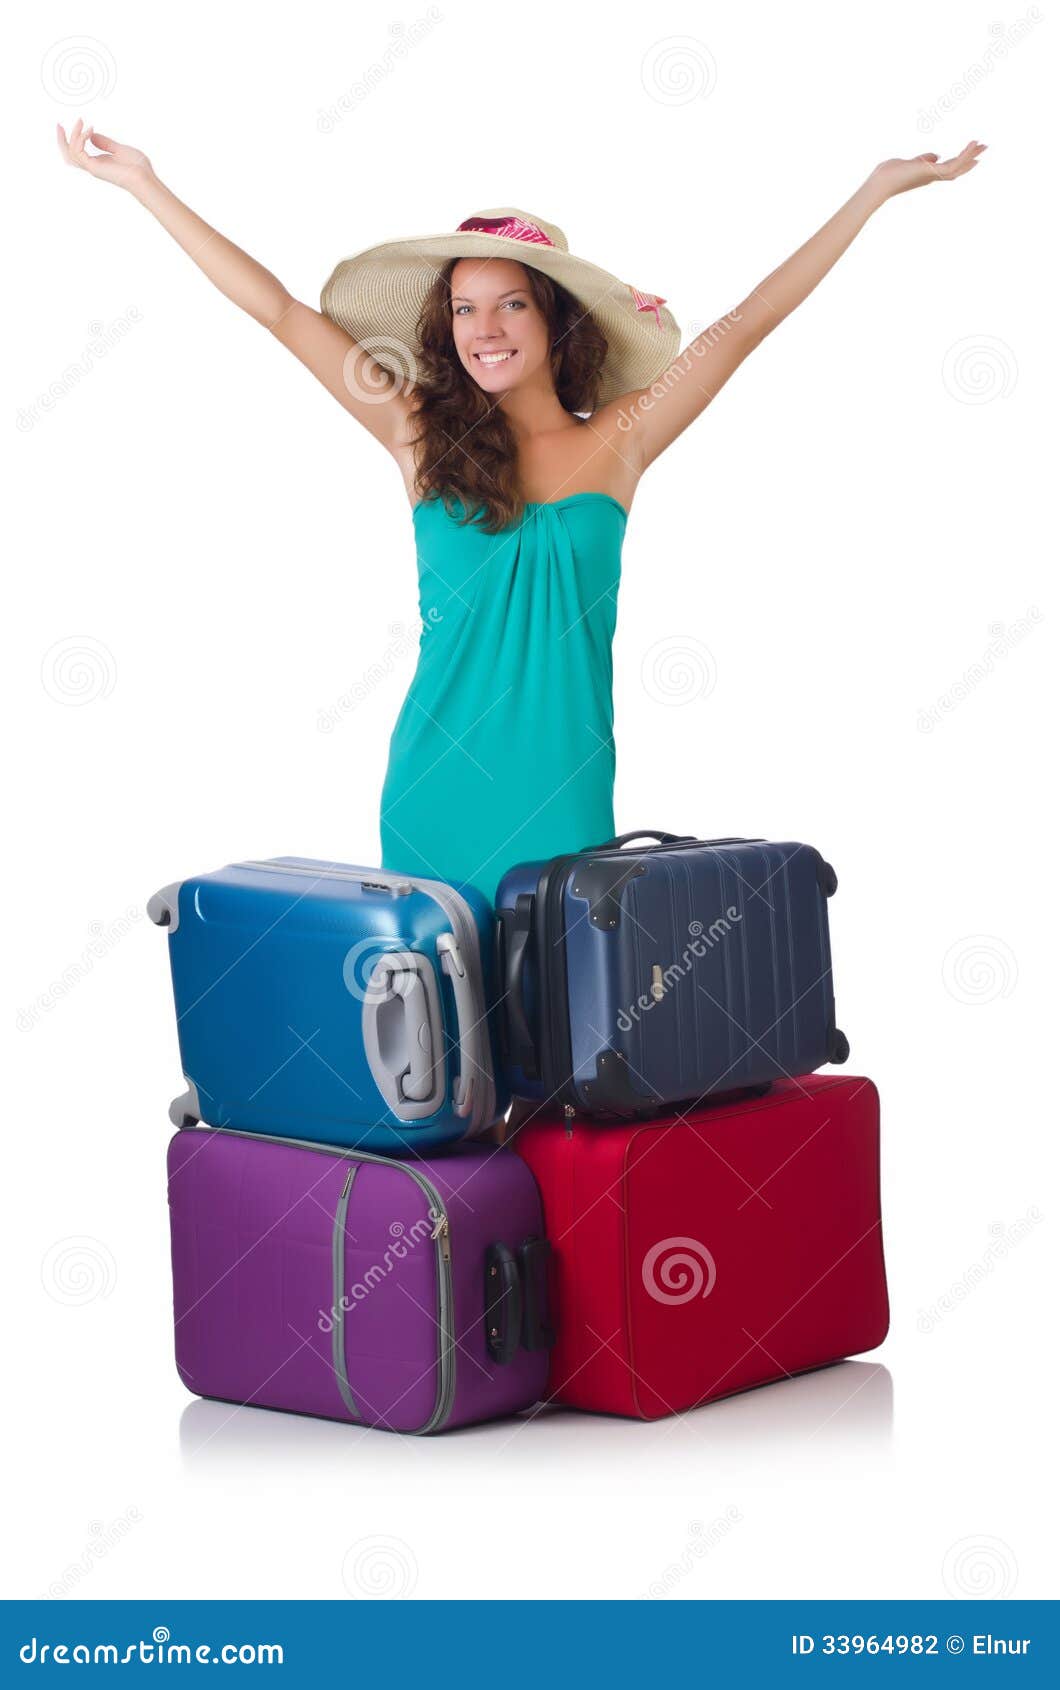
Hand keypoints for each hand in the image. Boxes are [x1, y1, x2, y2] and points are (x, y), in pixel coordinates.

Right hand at [56, 119, 153, 193]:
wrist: (144, 176)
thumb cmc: (137, 166)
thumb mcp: (120, 149)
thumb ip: (105, 143)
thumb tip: (92, 134)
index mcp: (98, 163)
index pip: (78, 153)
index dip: (73, 139)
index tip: (77, 123)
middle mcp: (93, 167)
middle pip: (68, 155)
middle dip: (61, 140)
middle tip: (58, 124)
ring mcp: (93, 168)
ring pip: (70, 153)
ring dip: (72, 135)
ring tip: (81, 121)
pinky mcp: (94, 168)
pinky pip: (78, 153)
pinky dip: (80, 139)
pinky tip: (89, 130)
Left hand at [870, 141, 986, 200]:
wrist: (880, 182)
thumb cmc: (889, 173)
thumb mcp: (909, 162)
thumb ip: (923, 159)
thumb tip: (936, 155)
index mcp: (928, 174)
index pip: (949, 167)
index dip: (962, 160)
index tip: (973, 152)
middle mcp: (933, 177)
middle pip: (957, 168)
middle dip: (971, 158)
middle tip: (985, 147)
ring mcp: (933, 175)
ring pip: (958, 167)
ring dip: (971, 155)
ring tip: (983, 144)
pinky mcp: (932, 172)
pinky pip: (954, 164)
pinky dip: (965, 154)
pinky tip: (973, 144)